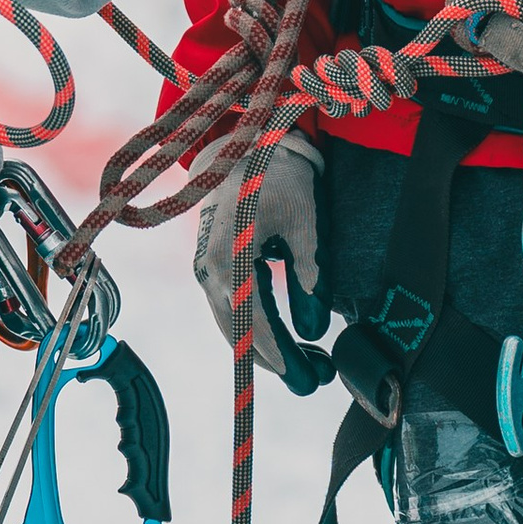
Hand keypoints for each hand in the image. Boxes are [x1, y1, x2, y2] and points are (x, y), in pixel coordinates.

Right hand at [194, 135, 326, 382]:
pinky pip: (231, 310)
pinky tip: (287, 340)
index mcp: (227, 260)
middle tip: (317, 380)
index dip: (283, 357)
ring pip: (233, 326)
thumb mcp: (306, 225)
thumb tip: (314, 332)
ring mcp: (205, 270)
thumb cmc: (280, 177)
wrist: (246, 143)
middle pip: (240, 334)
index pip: (254, 326)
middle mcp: (207, 271)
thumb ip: (311, 279)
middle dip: (278, 361)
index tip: (309, 381)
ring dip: (267, 349)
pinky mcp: (212, 266)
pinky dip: (257, 329)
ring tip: (310, 365)